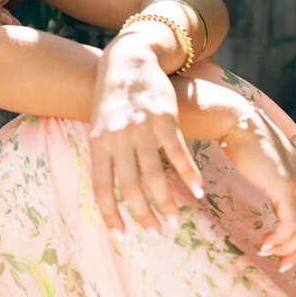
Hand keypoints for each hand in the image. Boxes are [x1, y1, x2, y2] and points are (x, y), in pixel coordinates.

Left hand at [89, 36, 203, 233]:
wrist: (128, 60)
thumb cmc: (111, 96)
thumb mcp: (99, 124)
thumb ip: (105, 153)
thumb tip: (112, 191)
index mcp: (98, 142)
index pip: (102, 187)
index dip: (110, 214)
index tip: (121, 236)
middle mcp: (118, 138)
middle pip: (131, 186)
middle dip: (144, 215)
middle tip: (157, 232)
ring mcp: (141, 128)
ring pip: (155, 175)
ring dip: (168, 202)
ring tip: (176, 219)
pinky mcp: (164, 119)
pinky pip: (178, 154)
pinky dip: (189, 176)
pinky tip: (197, 191)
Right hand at [218, 109, 295, 270]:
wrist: (238, 125)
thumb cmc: (250, 147)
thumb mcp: (273, 173)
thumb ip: (283, 191)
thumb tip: (281, 215)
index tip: (289, 256)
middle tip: (283, 264)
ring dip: (287, 247)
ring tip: (270, 253)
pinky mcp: (285, 185)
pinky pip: (289, 222)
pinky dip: (279, 238)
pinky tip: (264, 243)